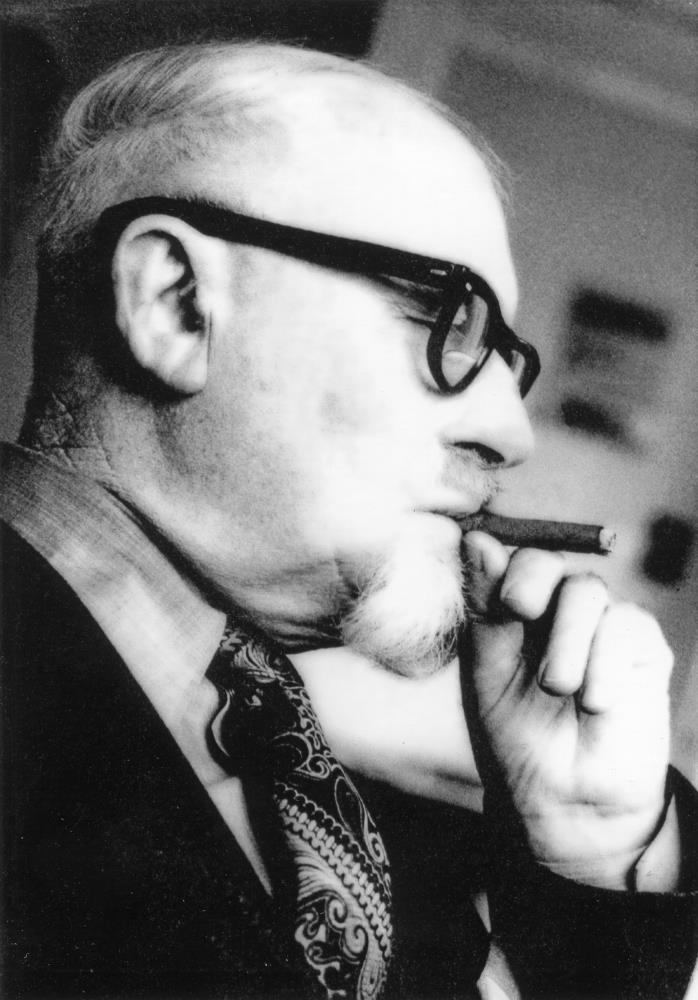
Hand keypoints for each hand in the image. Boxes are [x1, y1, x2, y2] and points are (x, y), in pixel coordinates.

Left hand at [460, 531, 673, 888]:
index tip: (496, 597)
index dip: (502, 568)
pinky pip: (627, 626)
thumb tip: (474, 536)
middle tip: (520, 613)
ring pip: (587, 591)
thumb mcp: (486, 669)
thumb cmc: (516, 733)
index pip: (508, 559)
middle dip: (530, 584)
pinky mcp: (643, 647)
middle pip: (548, 563)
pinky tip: (595, 701)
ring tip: (558, 689)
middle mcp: (557, 608)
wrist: (565, 798)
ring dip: (566, 639)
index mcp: (515, 610)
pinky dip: (606, 663)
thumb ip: (483, 605)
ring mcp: (602, 623)